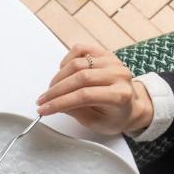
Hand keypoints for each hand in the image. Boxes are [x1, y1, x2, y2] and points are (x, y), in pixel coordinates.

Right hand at [36, 44, 152, 134]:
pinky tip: (63, 73)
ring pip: (77, 63)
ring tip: (52, 90)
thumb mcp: (95, 123)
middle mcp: (119, 74)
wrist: (131, 105)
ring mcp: (112, 61)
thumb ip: (75, 111)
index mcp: (120, 95)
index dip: (60, 102)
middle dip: (56, 91)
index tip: (43, 110)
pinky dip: (67, 60)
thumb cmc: (114, 117)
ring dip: (58, 78)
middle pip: (80, 77)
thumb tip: (54, 103)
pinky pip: (80, 50)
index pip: (85, 96)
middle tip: (42, 101)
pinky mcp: (105, 53)